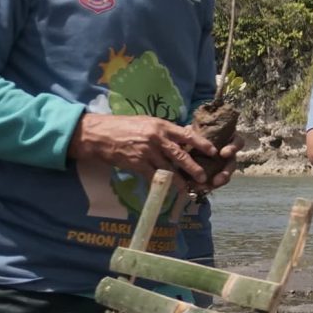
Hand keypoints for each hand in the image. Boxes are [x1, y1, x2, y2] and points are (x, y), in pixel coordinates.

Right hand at [70, 113, 221, 186]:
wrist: (99, 134)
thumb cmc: (122, 126)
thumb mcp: (146, 122)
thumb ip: (163, 130)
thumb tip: (182, 135)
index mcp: (161, 126)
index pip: (187, 135)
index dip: (202, 144)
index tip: (213, 151)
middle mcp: (157, 138)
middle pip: (181, 155)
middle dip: (194, 167)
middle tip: (204, 177)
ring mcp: (147, 152)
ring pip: (169, 169)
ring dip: (179, 180)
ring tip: (188, 188)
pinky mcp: (137, 164)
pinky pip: (153, 176)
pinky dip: (161, 184)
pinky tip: (167, 190)